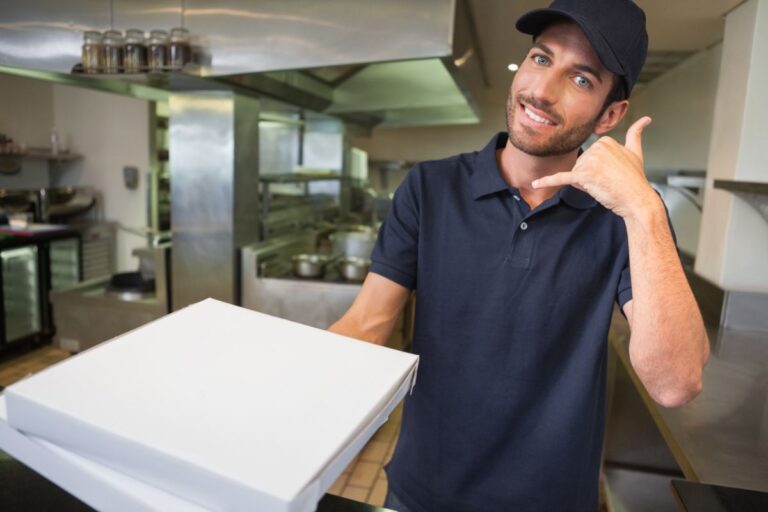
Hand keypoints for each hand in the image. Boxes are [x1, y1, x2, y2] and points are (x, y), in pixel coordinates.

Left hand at [531, 117, 659, 218]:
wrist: (637, 199)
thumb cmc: (634, 180)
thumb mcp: (636, 152)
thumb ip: (636, 134)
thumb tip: (646, 119)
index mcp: (605, 141)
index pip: (586, 158)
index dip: (595, 170)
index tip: (611, 174)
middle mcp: (597, 148)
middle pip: (579, 166)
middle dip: (589, 178)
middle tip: (608, 182)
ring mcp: (591, 161)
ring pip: (575, 175)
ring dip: (585, 184)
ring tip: (604, 186)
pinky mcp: (585, 176)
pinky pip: (562, 178)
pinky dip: (547, 182)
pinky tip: (536, 184)